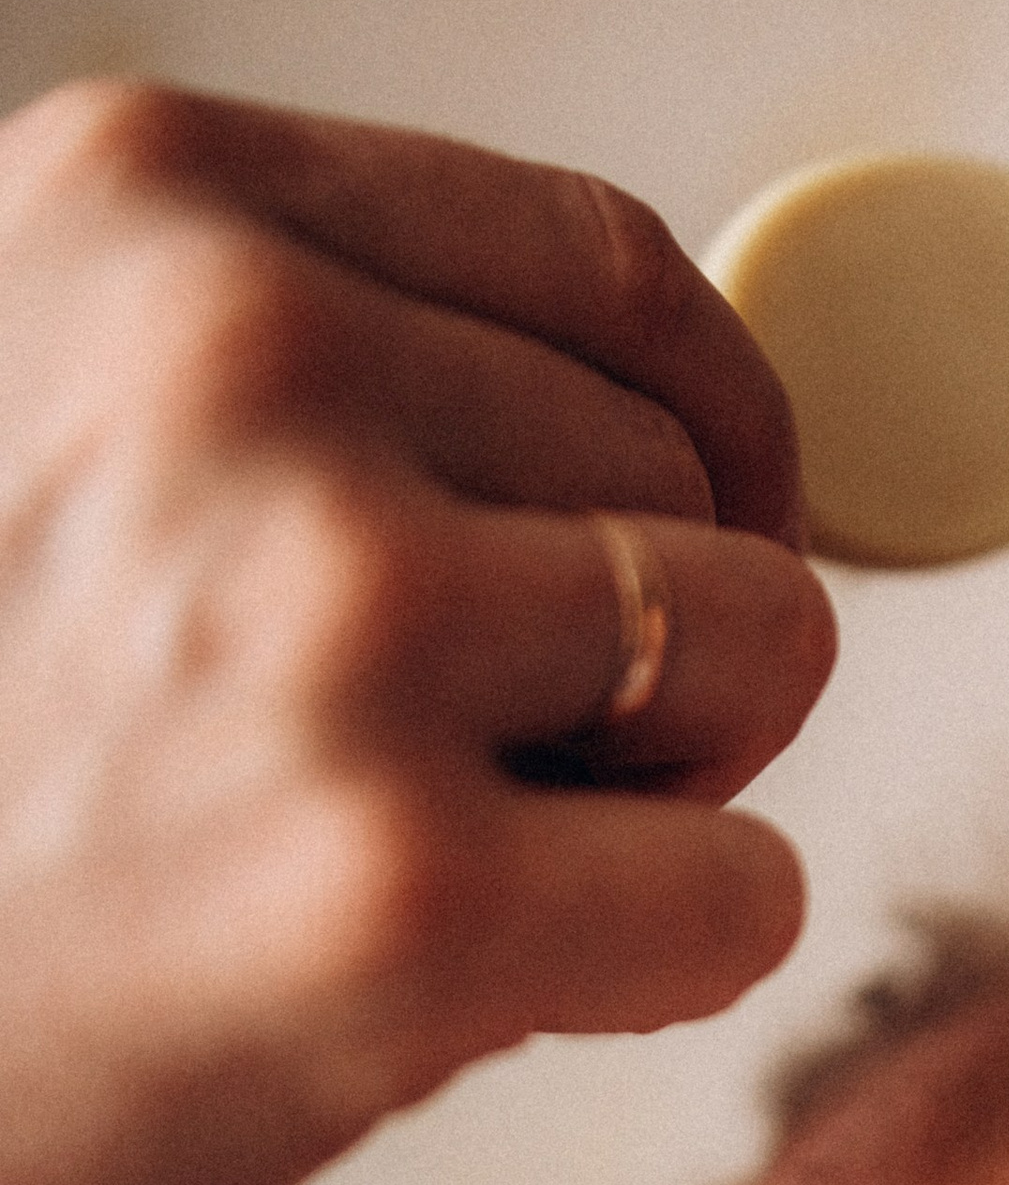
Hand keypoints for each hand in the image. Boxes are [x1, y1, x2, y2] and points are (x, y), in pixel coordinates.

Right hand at [0, 81, 836, 1184]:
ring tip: (439, 848)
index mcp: (140, 202)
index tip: (666, 534)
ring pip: (762, 642)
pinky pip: (742, 888)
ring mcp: (331, 617)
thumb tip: (712, 417)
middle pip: (686, 466)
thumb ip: (318, 365)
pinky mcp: (403, 887)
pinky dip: (665, 958)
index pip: (599, 258)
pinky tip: (473, 982)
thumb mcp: (55, 421)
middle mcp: (236, 363)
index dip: (690, 425)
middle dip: (645, 632)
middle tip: (451, 761)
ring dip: (665, 783)